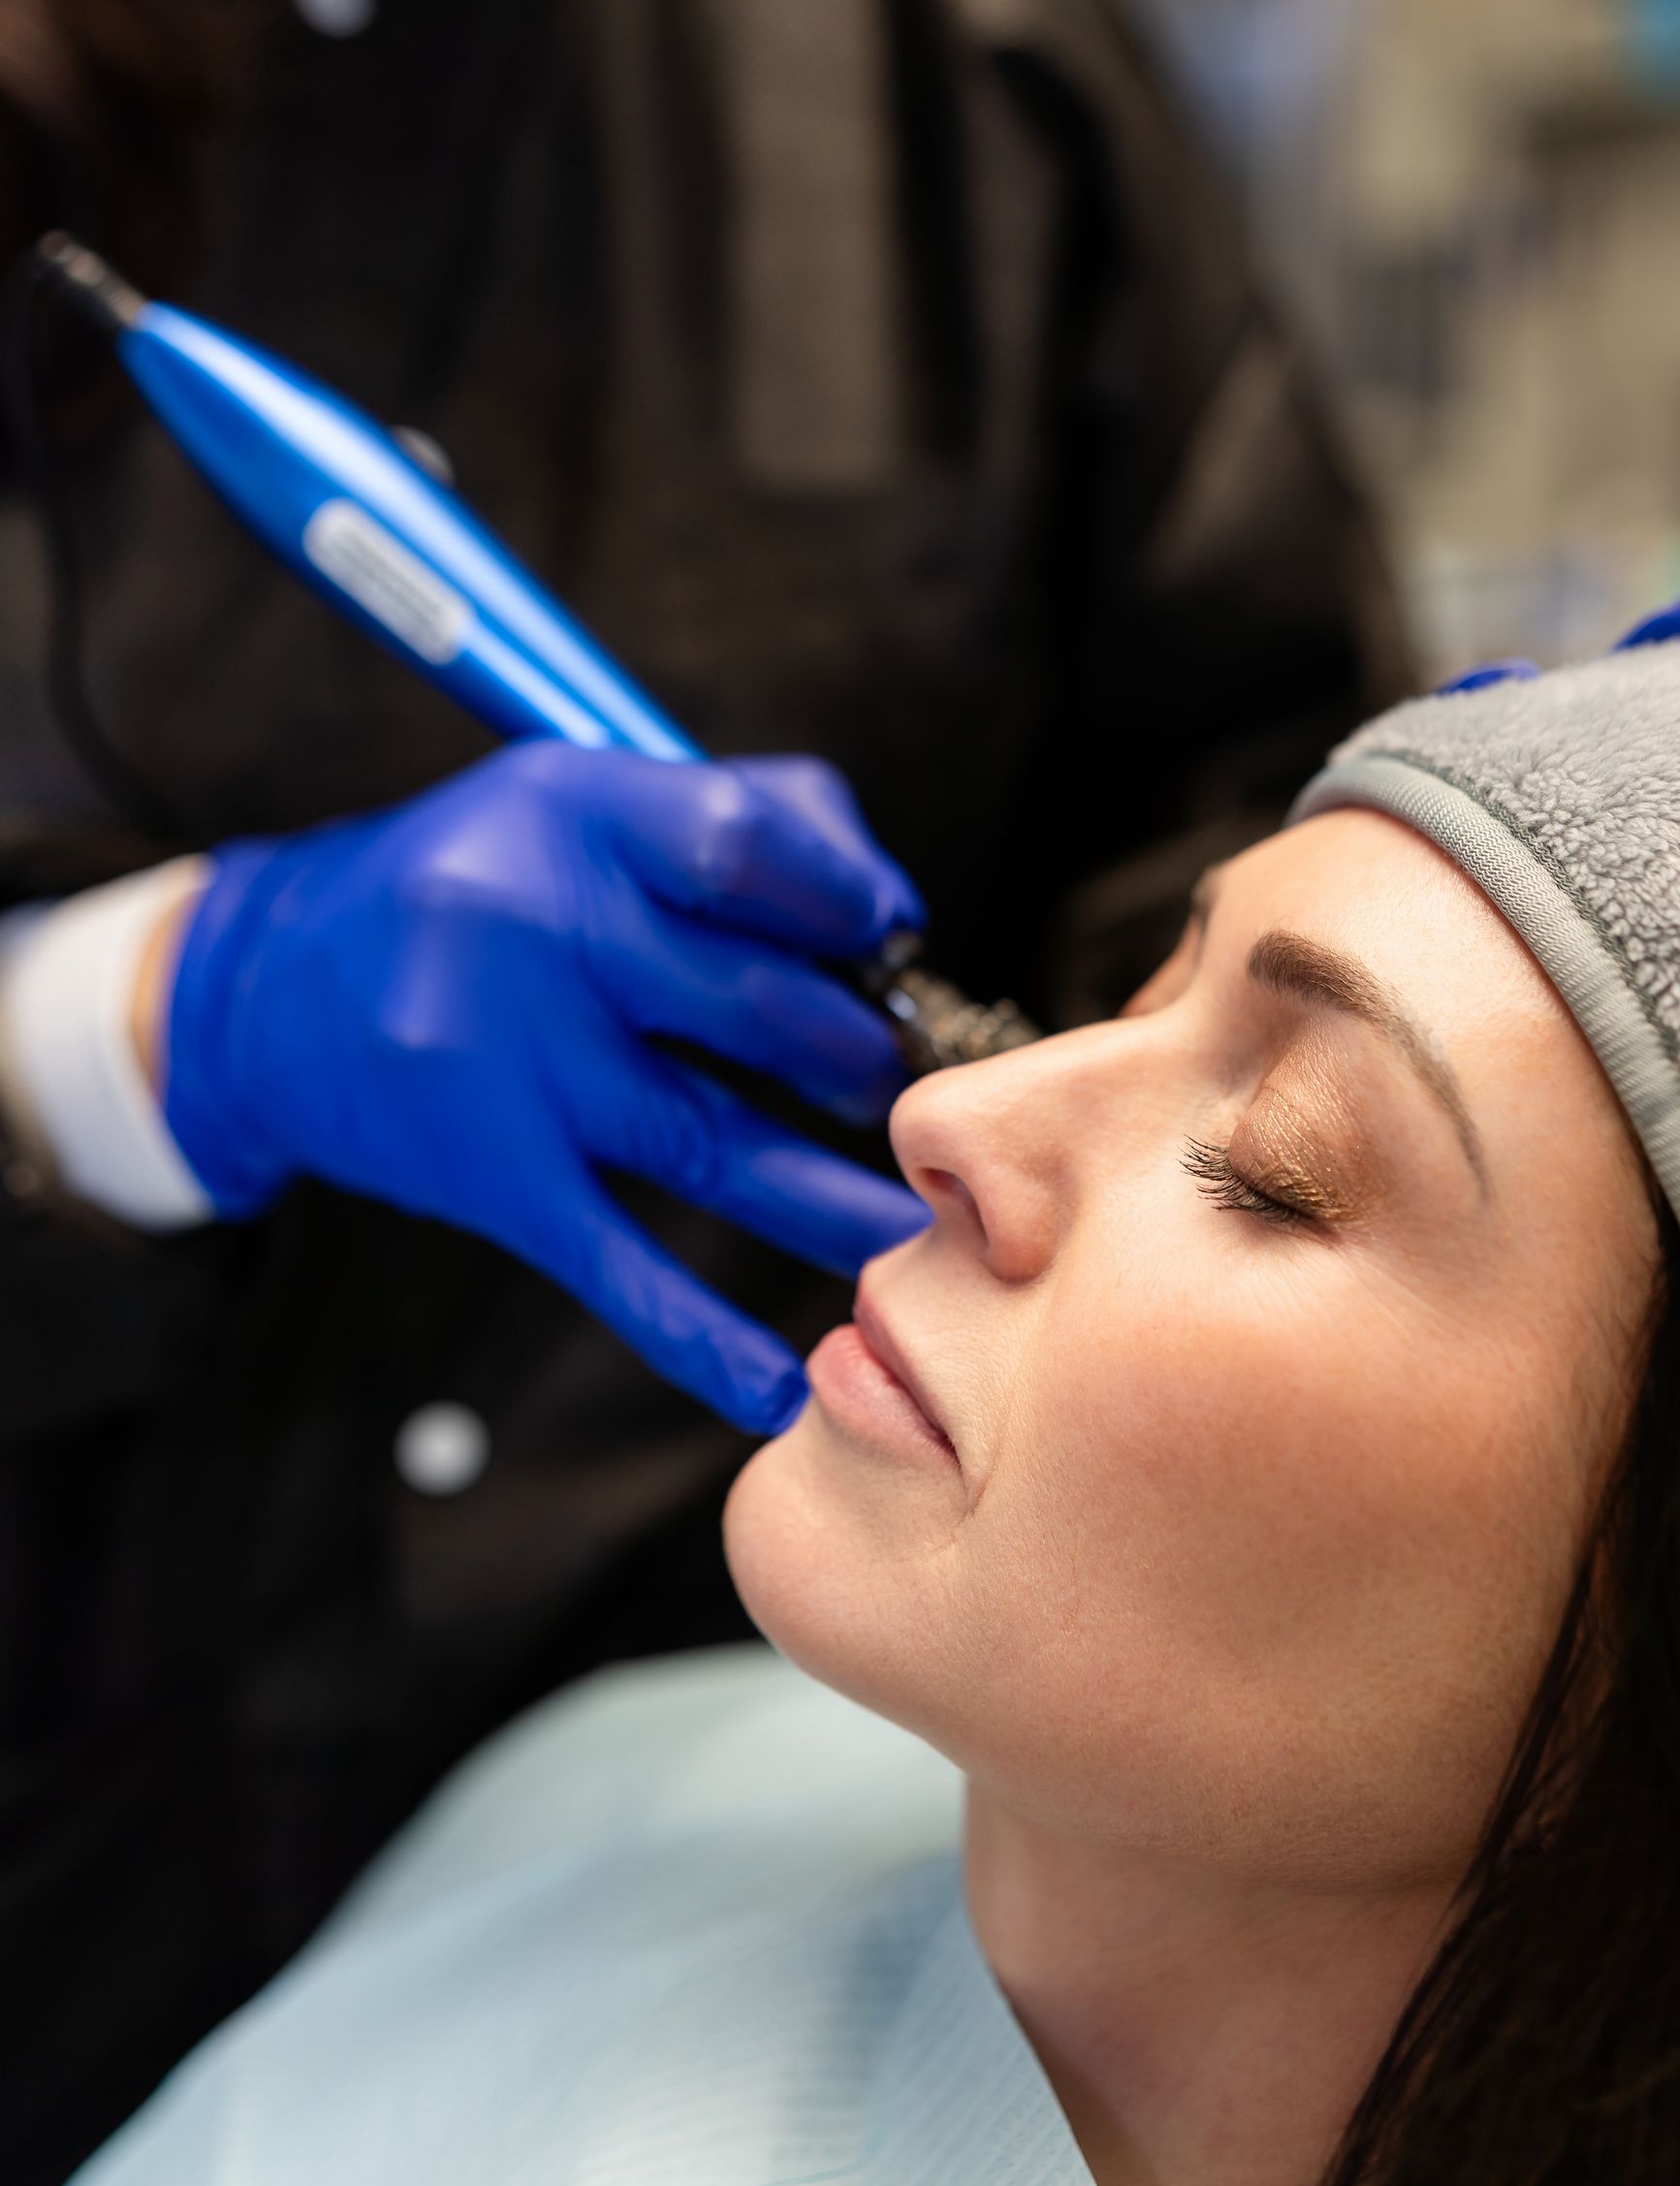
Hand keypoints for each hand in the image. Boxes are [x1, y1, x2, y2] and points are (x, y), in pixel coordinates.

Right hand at [157, 745, 931, 1432]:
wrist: (265, 994)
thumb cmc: (470, 884)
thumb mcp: (577, 800)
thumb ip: (736, 818)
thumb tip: (890, 913)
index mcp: (572, 811)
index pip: (747, 845)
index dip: (849, 897)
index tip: (889, 940)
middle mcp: (537, 926)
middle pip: (754, 1003)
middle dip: (858, 1052)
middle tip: (901, 1085)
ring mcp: (509, 1060)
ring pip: (713, 1140)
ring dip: (830, 1198)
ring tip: (908, 1230)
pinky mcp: (490, 1172)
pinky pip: (613, 1261)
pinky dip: (695, 1336)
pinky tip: (773, 1386)